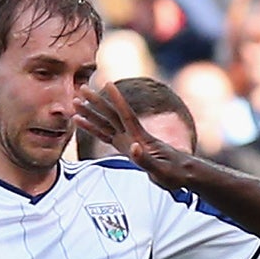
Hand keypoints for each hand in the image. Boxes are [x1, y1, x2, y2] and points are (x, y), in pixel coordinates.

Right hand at [76, 81, 200, 191]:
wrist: (183, 174)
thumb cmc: (174, 173)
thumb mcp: (161, 170)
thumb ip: (146, 160)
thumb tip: (133, 147)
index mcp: (141, 138)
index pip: (126, 115)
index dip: (117, 100)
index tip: (107, 84)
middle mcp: (133, 136)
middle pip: (111, 115)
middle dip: (97, 102)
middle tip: (81, 87)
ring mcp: (129, 141)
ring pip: (106, 123)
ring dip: (91, 113)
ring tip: (76, 102)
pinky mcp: (127, 148)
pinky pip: (107, 136)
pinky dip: (94, 129)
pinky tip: (84, 123)